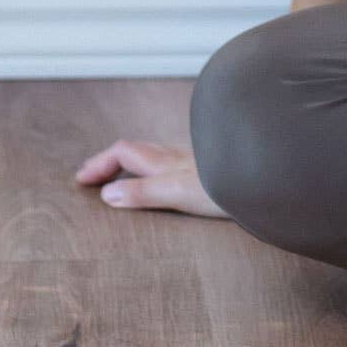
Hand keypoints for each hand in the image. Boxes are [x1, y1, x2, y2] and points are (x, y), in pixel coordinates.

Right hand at [74, 139, 227, 218]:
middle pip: (136, 151)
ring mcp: (195, 162)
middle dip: (112, 162)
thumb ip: (142, 193)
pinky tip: (170, 181)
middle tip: (94, 177)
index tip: (81, 181)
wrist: (265, 180)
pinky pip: (174, 167)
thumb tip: (106, 195)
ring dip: (135, 165)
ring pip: (156, 157)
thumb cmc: (225, 186)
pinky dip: (157, 171)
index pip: (121, 153)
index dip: (99, 164)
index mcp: (163, 161)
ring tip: (124, 177)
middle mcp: (177, 157)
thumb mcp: (176, 193)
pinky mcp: (211, 171)